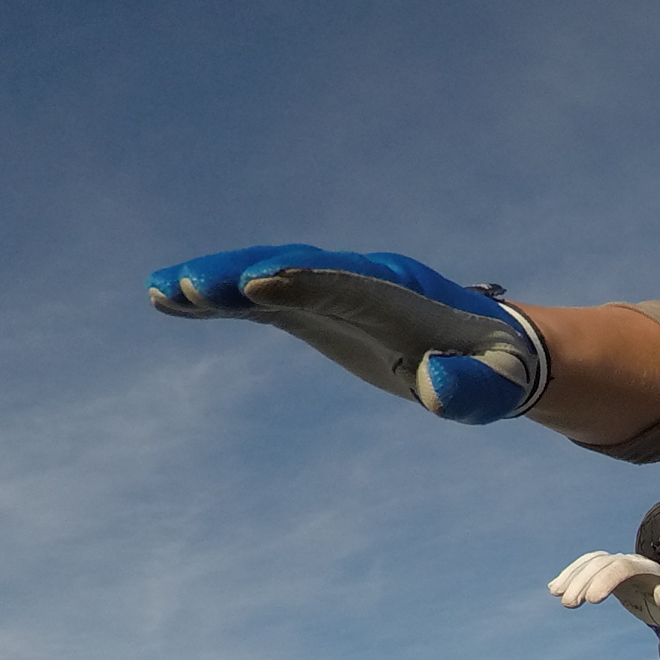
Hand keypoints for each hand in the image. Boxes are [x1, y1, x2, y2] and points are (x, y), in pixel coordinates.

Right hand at [146, 246, 548, 424]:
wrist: (495, 349)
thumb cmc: (497, 370)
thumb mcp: (496, 386)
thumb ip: (471, 389)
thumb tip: (434, 386)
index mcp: (404, 294)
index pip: (346, 283)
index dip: (303, 280)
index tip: (257, 282)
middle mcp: (360, 280)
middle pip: (293, 270)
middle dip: (241, 274)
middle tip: (186, 285)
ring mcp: (333, 290)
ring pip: (268, 278)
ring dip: (217, 283)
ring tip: (162, 292)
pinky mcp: (315, 309)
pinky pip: (261, 298)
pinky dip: (220, 298)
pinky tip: (170, 301)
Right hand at [549, 551, 659, 631]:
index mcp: (651, 570)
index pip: (623, 567)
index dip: (605, 580)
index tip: (591, 600)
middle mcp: (634, 562)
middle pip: (603, 563)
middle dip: (584, 580)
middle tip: (569, 603)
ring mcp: (621, 565)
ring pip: (592, 562)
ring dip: (573, 576)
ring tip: (556, 593)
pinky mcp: (611, 572)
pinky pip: (588, 568)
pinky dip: (572, 575)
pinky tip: (556, 588)